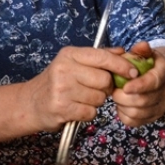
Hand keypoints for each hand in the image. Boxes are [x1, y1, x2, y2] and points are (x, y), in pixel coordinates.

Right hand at [22, 45, 142, 131]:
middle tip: (94, 89)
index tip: (133, 72)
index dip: (121, 65)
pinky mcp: (61, 108)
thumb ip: (99, 57)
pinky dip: (88, 113)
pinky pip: (91, 112)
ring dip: (96, 102)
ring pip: (99, 98)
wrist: (31, 103)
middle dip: (105, 87)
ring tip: (81, 99)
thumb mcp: (74, 63)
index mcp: (70, 54)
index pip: (103, 57)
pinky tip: (76, 108)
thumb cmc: (57, 82)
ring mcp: (61, 89)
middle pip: (104, 80)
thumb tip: (122, 51)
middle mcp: (64, 69)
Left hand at [110, 42, 164, 126]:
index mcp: (164, 73)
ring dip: (122, 106)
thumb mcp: (147, 53)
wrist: (161, 79)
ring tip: (117, 96)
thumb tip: (141, 46)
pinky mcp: (152, 118)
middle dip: (124, 97)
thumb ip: (142, 50)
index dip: (139, 86)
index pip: (154, 82)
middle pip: (144, 101)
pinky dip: (124, 115)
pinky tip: (122, 105)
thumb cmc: (149, 65)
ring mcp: (160, 107)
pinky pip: (135, 122)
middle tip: (113, 90)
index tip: (125, 87)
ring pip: (138, 113)